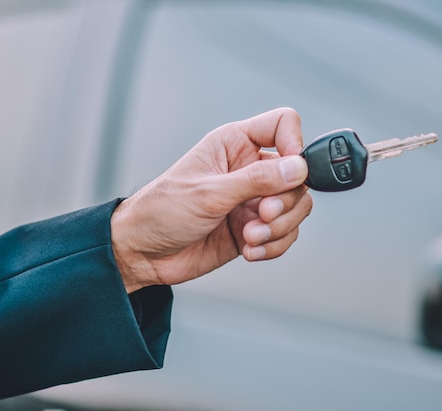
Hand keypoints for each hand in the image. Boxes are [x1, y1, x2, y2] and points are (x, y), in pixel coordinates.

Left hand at [111, 108, 312, 292]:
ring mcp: (253, 200)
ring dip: (279, 228)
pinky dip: (273, 246)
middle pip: (297, 175)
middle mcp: (248, 169)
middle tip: (261, 214)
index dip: (293, 144)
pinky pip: (285, 234)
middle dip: (284, 201)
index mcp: (235, 144)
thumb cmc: (160, 212)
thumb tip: (297, 168)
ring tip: (250, 237)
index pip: (282, 125)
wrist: (143, 254)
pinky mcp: (255, 228)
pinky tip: (250, 250)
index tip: (290, 173)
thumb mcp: (209, 193)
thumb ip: (256, 180)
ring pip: (296, 207)